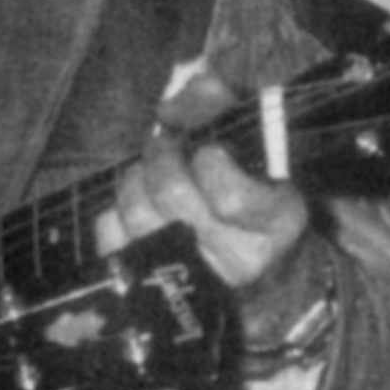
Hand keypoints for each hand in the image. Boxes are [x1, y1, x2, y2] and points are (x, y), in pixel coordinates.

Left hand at [103, 72, 311, 295]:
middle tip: (166, 146)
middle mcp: (236, 257)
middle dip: (162, 156)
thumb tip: (170, 107)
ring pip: (137, 212)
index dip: (209, 161)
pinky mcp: (149, 281)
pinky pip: (111, 233)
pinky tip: (137, 204)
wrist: (260, 275)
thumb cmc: (256, 198)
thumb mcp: (261, 150)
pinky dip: (115, 209)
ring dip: (135, 179)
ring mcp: (190, 276)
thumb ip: (220, 108)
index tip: (211, 151)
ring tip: (150, 173)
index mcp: (277, 223)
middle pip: (173, 195)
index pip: (230, 195)